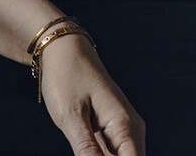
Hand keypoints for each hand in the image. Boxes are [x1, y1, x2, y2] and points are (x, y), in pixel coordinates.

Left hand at [39, 34, 144, 155]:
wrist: (64, 50)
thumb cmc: (66, 78)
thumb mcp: (70, 116)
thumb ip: (85, 148)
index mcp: (126, 127)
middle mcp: (132, 130)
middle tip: (82, 147)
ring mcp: (124, 130)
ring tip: (81, 137)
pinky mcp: (112, 130)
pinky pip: (113, 154)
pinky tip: (86, 151)